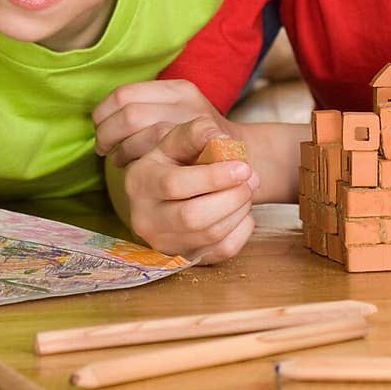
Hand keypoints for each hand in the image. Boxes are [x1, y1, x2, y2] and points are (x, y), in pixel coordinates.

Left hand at [93, 78, 229, 165]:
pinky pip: (155, 156)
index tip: (100, 126)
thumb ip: (148, 109)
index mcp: (178, 89)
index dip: (104, 112)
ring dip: (121, 151)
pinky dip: (137, 163)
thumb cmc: (199, 140)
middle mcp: (186, 103)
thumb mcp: (179, 112)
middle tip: (103, 147)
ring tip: (118, 159)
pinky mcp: (198, 150)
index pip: (125, 94)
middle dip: (107, 134)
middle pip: (129, 114)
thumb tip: (99, 119)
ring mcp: (193, 126)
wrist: (244, 160)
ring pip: (141, 136)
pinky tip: (136, 167)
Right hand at [123, 116, 259, 262]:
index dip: (213, 177)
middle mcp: (144, 217)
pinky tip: (241, 211)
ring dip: (239, 210)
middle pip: (192, 217)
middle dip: (231, 196)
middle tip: (251, 178)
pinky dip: (242, 230)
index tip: (242, 167)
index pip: (174, 185)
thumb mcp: (182, 138)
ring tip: (246, 189)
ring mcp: (164, 242)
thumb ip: (197, 132)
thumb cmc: (183, 157)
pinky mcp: (186, 257)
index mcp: (139, 181)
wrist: (184, 183)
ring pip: (210, 235)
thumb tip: (220, 139)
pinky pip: (222, 251)